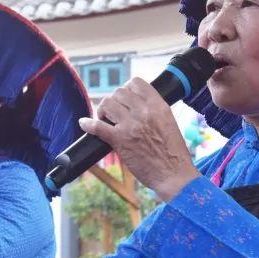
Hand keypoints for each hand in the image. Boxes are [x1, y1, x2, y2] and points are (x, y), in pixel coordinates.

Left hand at [80, 78, 199, 200]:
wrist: (173, 174)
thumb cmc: (173, 152)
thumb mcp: (169, 122)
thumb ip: (154, 111)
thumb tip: (136, 105)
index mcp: (158, 106)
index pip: (136, 82)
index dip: (127, 89)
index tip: (125, 99)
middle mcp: (144, 112)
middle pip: (119, 92)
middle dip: (114, 101)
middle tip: (114, 113)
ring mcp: (131, 125)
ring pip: (107, 104)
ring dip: (103, 110)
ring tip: (105, 120)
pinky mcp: (120, 140)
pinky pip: (97, 126)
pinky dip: (88, 124)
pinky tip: (84, 124)